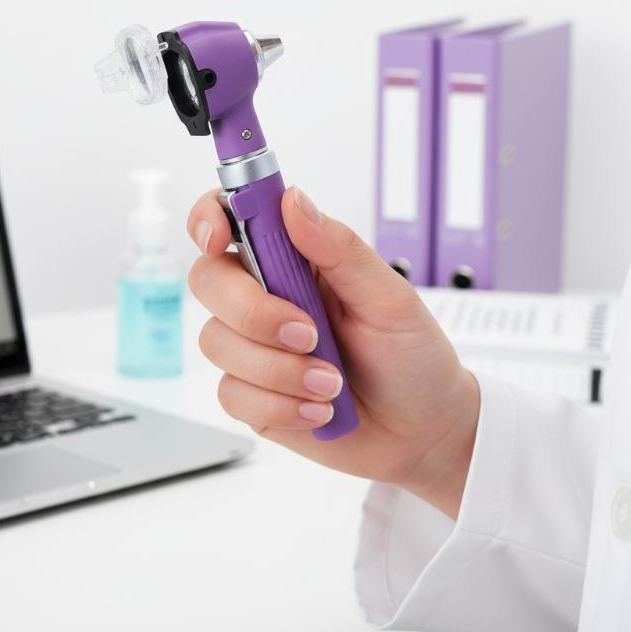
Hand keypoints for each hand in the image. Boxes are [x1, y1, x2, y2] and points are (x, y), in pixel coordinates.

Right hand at [187, 186, 479, 517]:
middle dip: (253, 311)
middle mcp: (266, 296)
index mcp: (295, 260)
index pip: (230, 219)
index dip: (210, 219)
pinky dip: (280, 405)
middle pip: (208, 280)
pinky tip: (318, 408)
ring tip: (332, 381)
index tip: (220, 239)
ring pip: (218, 342)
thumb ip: (339, 248)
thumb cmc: (411, 357)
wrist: (421, 431)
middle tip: (309, 334)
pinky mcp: (251, 394)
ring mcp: (254, 347)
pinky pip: (232, 394)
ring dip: (278, 368)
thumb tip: (294, 200)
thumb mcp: (389, 297)